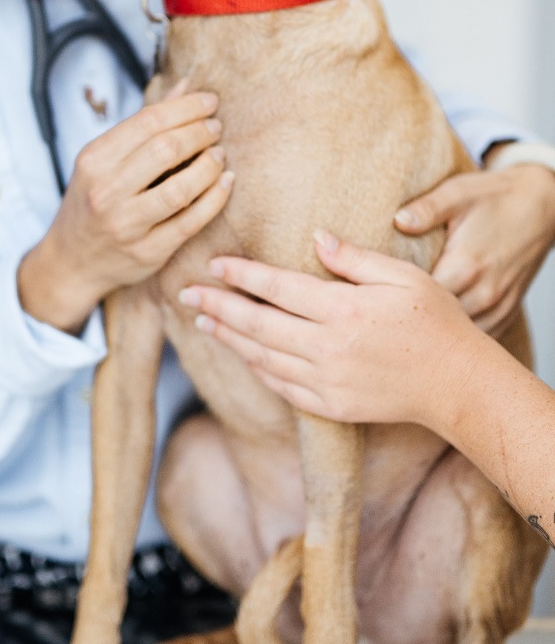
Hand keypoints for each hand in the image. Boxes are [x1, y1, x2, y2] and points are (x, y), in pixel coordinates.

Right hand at [18, 82, 234, 332]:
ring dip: (210, 166)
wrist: (71, 261)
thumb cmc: (93, 200)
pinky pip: (191, 221)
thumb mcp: (105, 159)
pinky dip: (215, 198)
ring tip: (220, 155)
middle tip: (216, 128)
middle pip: (166, 150)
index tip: (210, 102)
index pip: (148, 122)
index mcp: (94, 159)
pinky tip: (225, 182)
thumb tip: (187, 86)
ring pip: (181, 188)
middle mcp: (106, 191)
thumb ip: (145, 124)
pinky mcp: (148, 252)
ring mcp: (126, 225)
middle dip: (200, 133)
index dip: (186, 108)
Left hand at [178, 234, 483, 427]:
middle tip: (185, 293)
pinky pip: (281, 385)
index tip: (213, 265)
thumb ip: (354, 258)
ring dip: (228, 338)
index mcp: (343, 309)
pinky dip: (255, 367)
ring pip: (262, 356)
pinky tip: (240, 353)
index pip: (277, 287)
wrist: (457, 385)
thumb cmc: (435, 321)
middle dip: (217, 306)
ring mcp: (326, 381)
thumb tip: (316, 238)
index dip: (241, 275)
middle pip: (257, 323)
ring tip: (202, 320)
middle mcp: (328, 347)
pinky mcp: (330, 406)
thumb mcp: (402, 276)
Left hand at [394, 162, 554, 332]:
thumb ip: (427, 208)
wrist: (541, 206)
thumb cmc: (494, 197)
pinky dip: (456, 338)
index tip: (368, 297)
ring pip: (457, 337)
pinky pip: (478, 337)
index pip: (418, 298)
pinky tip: (434, 331)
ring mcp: (498, 306)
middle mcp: (483, 292)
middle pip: (435, 324)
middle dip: (407, 322)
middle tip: (378, 317)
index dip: (390, 301)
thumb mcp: (458, 193)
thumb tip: (398, 220)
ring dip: (432, 334)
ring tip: (402, 327)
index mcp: (465, 265)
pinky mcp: (507, 312)